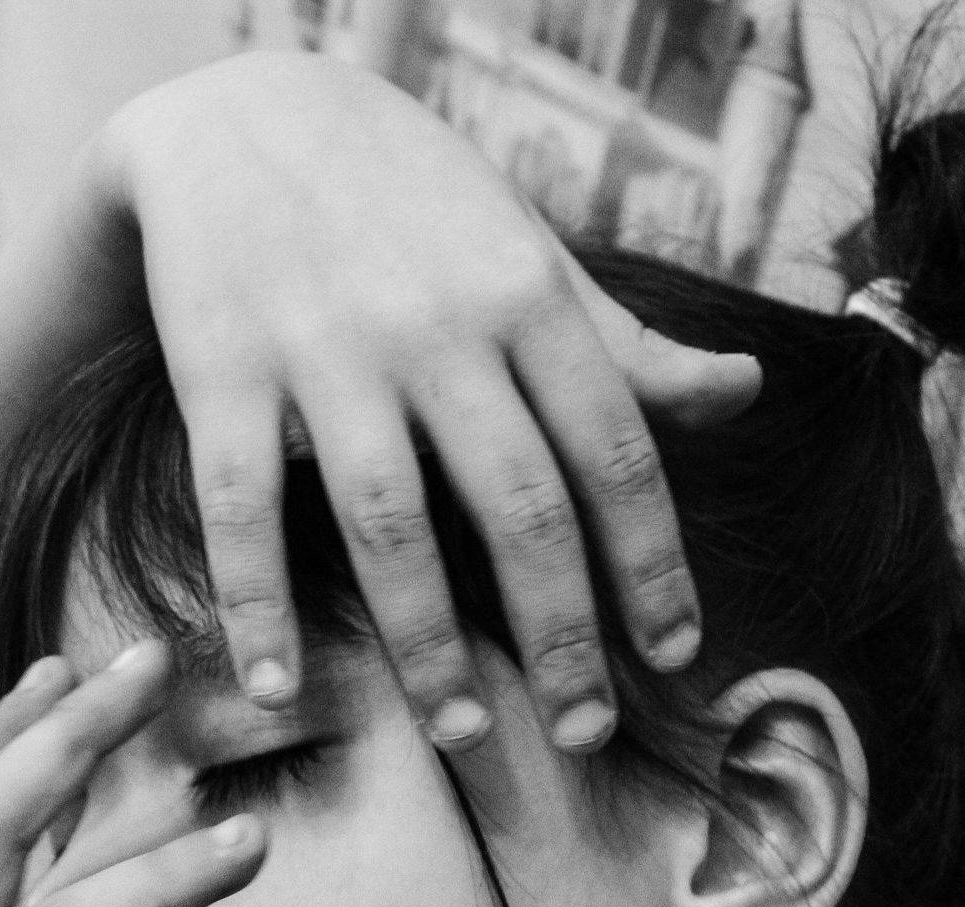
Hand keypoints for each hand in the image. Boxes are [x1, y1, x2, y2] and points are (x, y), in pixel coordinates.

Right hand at [0, 52, 759, 754]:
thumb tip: (745, 395)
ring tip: (465, 735)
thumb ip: (627, 341)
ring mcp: (324, 348)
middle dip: (562, 635)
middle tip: (584, 737)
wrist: (242, 111)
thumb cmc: (409, 201)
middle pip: (518, 506)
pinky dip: (256, 602)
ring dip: (429, 643)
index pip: (614, 452)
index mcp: (528, 295)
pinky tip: (276, 685)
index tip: (672, 655)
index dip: (653, 564)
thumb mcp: (530, 250)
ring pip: (387, 520)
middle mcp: (437, 325)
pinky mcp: (220, 365)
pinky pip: (238, 504)